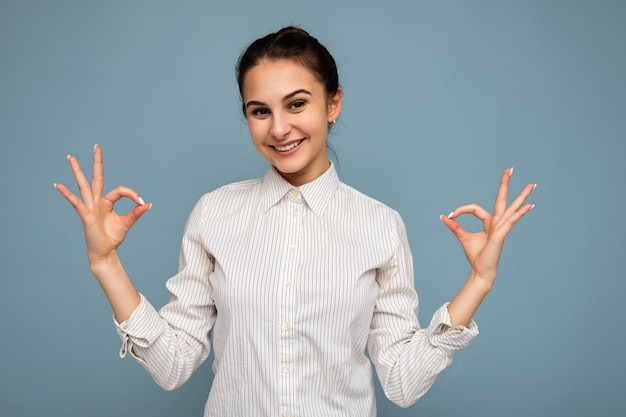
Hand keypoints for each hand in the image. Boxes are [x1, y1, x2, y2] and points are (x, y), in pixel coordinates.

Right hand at [54, 145, 150, 264]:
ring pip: (84, 185)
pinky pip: (76, 202)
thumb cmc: (114, 237)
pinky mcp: (85, 215)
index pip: (120, 190)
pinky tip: (57, 185)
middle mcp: (97, 201)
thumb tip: (148, 204)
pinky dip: (67, 193)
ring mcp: (90, 207)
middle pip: (97, 177)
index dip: (132, 194)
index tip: (141, 202)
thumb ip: (136, 212)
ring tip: (71, 157)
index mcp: (107, 202)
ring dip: (77, 171)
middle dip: (97, 162)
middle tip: (97, 147)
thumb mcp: (127, 222)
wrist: (106, 252)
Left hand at [440, 168, 534, 289]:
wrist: (480, 271)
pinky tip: (529, 206)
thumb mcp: (463, 237)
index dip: (462, 210)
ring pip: (512, 208)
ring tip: (532, 184)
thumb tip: (444, 216)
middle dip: (505, 184)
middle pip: (502, 200)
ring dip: (522, 196)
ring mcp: (501, 228)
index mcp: (489, 222)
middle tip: (509, 169)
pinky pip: (511, 221)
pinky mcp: (501, 235)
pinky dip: (519, 213)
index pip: (475, 208)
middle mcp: (497, 222)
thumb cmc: (476, 255)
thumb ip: (455, 226)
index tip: (451, 215)